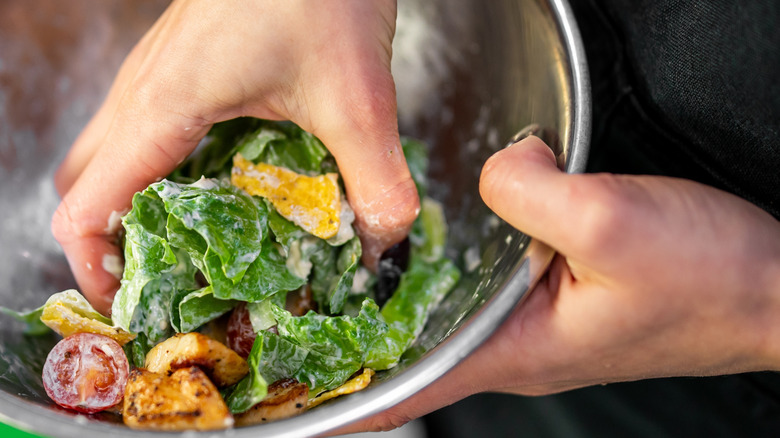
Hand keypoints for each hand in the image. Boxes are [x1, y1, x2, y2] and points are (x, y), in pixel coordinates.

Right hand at [51, 0, 417, 313]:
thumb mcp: (357, 98)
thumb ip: (374, 180)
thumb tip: (381, 244)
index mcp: (163, 107)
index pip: (83, 205)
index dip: (96, 269)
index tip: (137, 307)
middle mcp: (143, 91)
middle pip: (85, 185)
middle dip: (114, 243)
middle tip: (169, 282)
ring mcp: (157, 74)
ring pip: (111, 155)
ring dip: (139, 207)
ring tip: (196, 247)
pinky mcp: (184, 64)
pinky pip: (147, 130)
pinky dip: (165, 172)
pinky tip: (225, 186)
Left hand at [338, 135, 779, 432]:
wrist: (773, 281)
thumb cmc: (710, 281)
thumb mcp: (610, 225)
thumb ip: (528, 194)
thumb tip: (493, 168)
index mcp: (517, 351)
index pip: (411, 388)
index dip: (349, 399)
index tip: (297, 400)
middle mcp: (518, 343)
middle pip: (419, 343)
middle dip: (360, 329)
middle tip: (302, 304)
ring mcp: (538, 317)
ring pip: (453, 306)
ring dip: (405, 290)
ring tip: (347, 267)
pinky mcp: (559, 287)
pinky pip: (491, 276)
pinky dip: (459, 259)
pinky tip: (445, 231)